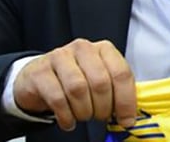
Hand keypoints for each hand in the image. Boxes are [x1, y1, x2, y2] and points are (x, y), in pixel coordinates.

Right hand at [13, 39, 136, 130]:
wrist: (39, 76)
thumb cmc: (76, 78)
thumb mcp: (100, 80)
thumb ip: (117, 93)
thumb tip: (129, 118)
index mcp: (104, 49)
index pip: (121, 73)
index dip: (126, 100)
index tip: (126, 120)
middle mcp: (83, 49)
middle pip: (101, 82)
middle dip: (103, 107)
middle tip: (100, 117)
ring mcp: (60, 57)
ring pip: (78, 89)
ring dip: (84, 111)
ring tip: (84, 116)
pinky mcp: (40, 72)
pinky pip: (57, 98)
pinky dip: (66, 116)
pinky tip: (68, 120)